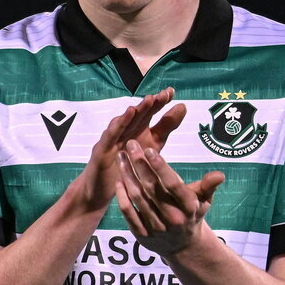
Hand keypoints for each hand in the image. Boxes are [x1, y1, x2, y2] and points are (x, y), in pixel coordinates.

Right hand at [76, 89, 183, 212]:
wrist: (103, 191)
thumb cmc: (128, 166)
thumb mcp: (152, 146)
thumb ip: (166, 127)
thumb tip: (183, 106)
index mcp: (138, 130)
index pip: (150, 113)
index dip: (160, 102)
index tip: (171, 92)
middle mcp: (124, 131)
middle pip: (138, 115)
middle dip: (149, 104)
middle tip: (162, 95)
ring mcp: (112, 140)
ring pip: (123, 123)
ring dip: (135, 111)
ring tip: (147, 101)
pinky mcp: (101, 151)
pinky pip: (110, 137)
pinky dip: (117, 126)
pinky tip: (126, 118)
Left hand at [115, 140, 223, 255]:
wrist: (183, 247)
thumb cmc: (192, 214)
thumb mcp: (204, 201)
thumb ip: (208, 186)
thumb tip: (220, 175)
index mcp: (189, 208)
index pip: (173, 185)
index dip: (160, 167)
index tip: (149, 149)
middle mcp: (172, 218)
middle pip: (152, 188)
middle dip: (139, 164)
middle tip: (131, 144)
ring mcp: (156, 228)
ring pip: (138, 197)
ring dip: (127, 175)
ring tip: (122, 157)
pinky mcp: (141, 235)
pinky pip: (128, 212)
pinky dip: (122, 195)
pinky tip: (119, 179)